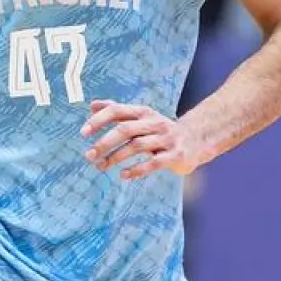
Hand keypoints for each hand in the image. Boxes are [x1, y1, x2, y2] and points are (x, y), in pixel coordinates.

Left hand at [81, 100, 204, 180]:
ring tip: (101, 167)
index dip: (99, 120)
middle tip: (88, 155)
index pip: (117, 111)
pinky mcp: (175, 155)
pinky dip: (137, 170)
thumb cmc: (160, 130)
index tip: (83, 133)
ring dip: (116, 157)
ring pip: (137, 146)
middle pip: (125, 129)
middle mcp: (155, 122)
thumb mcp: (141, 117)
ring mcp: (166, 139)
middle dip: (105, 142)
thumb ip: (118, 111)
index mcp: (144, 112)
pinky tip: (123, 176)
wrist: (197, 139)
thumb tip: (92, 105)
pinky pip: (154, 163)